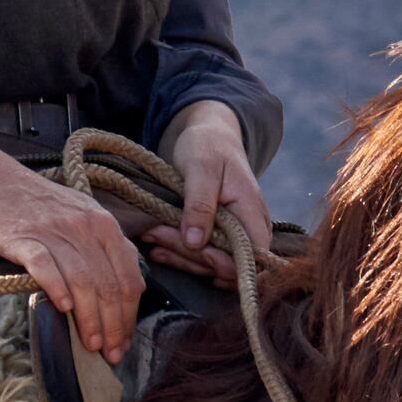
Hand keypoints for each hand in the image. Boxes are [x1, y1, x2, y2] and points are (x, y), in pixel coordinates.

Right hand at [0, 115, 146, 360]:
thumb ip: (107, 249)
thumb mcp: (84, 218)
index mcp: (105, 226)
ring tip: (91, 343)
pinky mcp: (26, 238)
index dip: (129, 315)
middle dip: (113, 325)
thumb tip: (127, 292)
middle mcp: (86, 227)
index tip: (124, 342)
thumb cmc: (42, 207)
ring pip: (83, 281)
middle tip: (110, 352)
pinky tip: (63, 310)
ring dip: (90, 318)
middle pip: (108, 284)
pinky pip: (46, 267)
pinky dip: (58, 289)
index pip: (128, 278)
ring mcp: (56, 232)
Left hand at [148, 102, 273, 279]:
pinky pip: (201, 256)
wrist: (209, 136)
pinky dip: (178, 253)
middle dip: (189, 255)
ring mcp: (235, 236)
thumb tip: (196, 242)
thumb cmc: (208, 145)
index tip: (192, 247)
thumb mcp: (201, 168)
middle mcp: (249, 229)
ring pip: (210, 264)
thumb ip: (200, 205)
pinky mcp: (219, 237)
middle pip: (226, 264)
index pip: (250, 256)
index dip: (224, 263)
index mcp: (252, 212)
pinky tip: (157, 247)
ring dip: (179, 255)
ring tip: (149, 235)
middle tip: (153, 233)